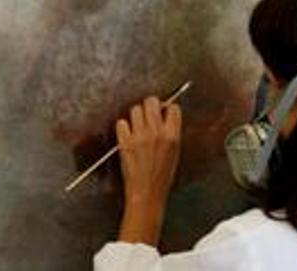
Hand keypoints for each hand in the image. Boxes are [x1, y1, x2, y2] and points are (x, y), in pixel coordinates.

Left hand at [115, 97, 181, 244]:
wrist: (147, 193)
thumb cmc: (162, 177)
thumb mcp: (175, 153)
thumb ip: (171, 133)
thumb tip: (166, 116)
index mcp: (173, 136)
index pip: (173, 108)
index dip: (167, 108)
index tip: (163, 112)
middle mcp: (156, 133)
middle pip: (151, 102)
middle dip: (150, 106)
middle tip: (148, 114)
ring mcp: (140, 136)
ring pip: (135, 109)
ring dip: (136, 116)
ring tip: (137, 127)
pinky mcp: (125, 142)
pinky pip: (121, 122)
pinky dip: (123, 127)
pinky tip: (127, 135)